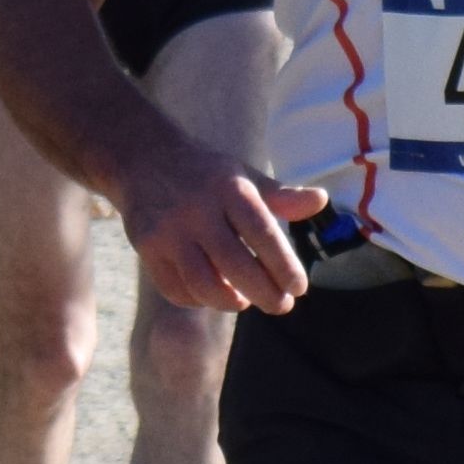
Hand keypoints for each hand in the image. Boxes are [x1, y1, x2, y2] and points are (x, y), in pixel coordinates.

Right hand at [124, 150, 326, 314]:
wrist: (143, 158)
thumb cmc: (207, 175)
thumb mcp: (244, 177)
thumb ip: (281, 196)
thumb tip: (320, 201)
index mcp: (228, 189)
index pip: (262, 234)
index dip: (283, 266)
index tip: (299, 288)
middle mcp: (197, 209)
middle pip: (235, 265)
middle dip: (265, 293)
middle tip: (282, 306)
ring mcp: (168, 230)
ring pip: (203, 284)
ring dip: (230, 302)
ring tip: (246, 301)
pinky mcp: (146, 247)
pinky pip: (176, 289)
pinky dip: (199, 299)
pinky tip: (214, 294)